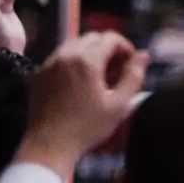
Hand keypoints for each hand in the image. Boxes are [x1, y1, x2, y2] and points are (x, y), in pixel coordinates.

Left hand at [17, 32, 148, 176]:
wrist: (49, 145)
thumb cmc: (87, 128)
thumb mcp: (119, 105)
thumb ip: (133, 77)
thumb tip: (144, 55)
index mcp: (87, 60)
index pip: (110, 37)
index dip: (126, 47)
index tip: (131, 64)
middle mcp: (65, 54)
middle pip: (92, 37)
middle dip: (108, 48)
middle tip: (117, 71)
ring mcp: (49, 63)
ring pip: (74, 44)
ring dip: (90, 53)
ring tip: (98, 76)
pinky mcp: (38, 73)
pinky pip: (60, 57)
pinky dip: (73, 62)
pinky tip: (79, 83)